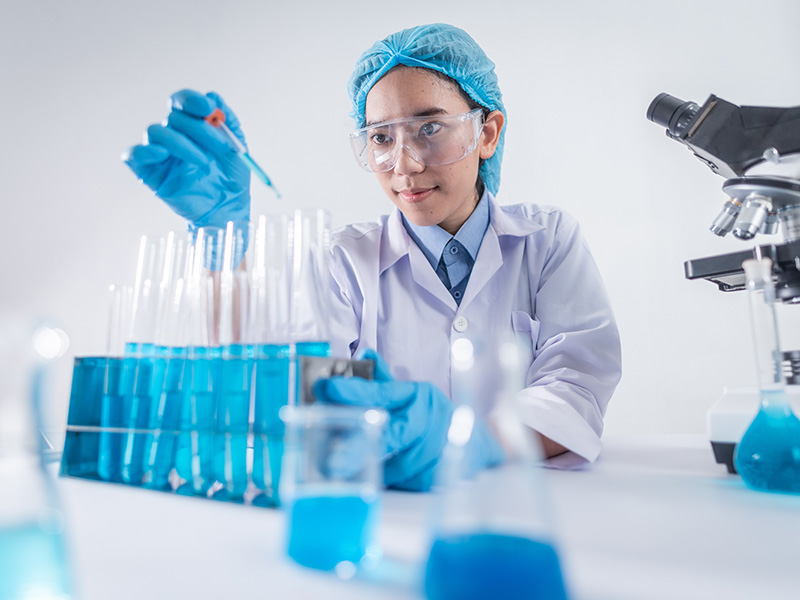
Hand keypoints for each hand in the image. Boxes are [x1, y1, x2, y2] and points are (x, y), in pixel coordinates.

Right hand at [122, 89, 250, 228]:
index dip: (191, 100)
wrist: (228, 208)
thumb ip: (228, 121)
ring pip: (155, 131)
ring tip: (204, 162)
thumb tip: (212, 96)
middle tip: (220, 146)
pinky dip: (145, 151)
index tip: (208, 109)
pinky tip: (163, 155)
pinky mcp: (149, 173)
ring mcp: (160, 154)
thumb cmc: (231, 178)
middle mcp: (173, 136)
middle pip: (173, 117)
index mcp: (191, 127)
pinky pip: (133, 155)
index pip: (181, 102)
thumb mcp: (236, 147)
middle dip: (199, 128)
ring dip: (181, 143)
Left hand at [313, 349, 504, 490]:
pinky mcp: (439, 476)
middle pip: (390, 435)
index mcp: (417, 396)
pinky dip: (389, 482)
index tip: (324, 388)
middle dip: (357, 448)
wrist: (476, 443)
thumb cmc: (434, 416)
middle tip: (331, 461)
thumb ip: (385, 380)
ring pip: (395, 465)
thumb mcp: (413, 394)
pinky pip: (404, 483)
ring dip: (371, 469)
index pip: (381, 393)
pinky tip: (380, 478)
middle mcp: (427, 420)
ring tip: (350, 470)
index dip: (352, 391)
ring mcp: (435, 450)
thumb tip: (363, 354)